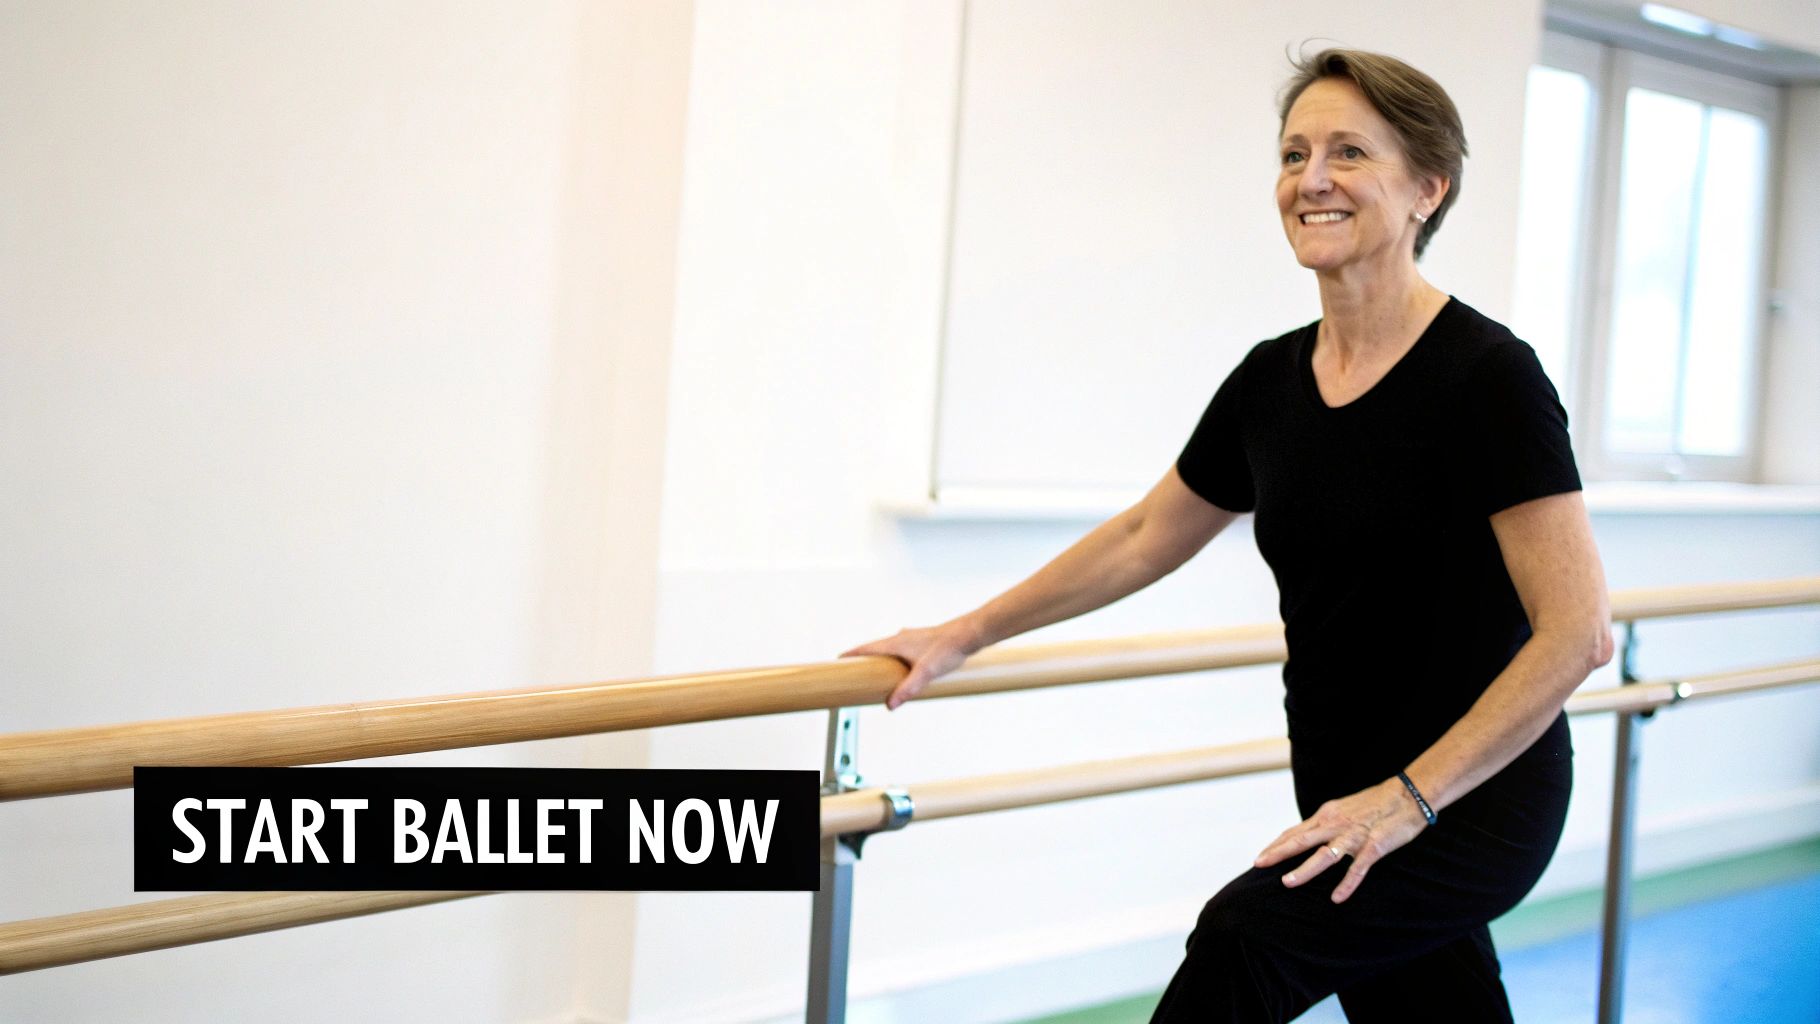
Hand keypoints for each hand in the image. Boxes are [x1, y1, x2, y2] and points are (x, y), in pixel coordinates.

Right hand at [839, 620, 982, 710]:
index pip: (867, 648)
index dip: (852, 655)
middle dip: (864, 659)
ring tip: (876, 673)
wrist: (969, 634)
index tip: (838, 660)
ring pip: (889, 649)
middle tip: (854, 671)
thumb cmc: (948, 649)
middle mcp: (901, 637)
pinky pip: (901, 650)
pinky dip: (894, 658)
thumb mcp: (925, 673)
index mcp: (896, 643)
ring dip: (880, 659)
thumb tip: (890, 705)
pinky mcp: (923, 641)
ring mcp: (912, 638)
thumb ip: (907, 689)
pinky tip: (903, 667)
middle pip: (876, 648)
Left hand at [1252, 778, 1429, 903]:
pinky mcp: (1374, 846)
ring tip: (1287, 883)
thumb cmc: (1375, 803)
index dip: (1276, 845)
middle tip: (1258, 864)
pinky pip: (1358, 868)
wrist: (1408, 795)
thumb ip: (1325, 823)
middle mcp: (1335, 824)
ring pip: (1324, 855)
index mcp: (1327, 815)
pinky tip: (1337, 898)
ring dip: (1304, 869)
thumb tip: (1305, 834)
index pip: (1295, 832)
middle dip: (1278, 853)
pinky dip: (1347, 883)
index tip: (1260, 857)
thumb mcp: (1343, 809)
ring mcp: (1354, 836)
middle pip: (1301, 840)